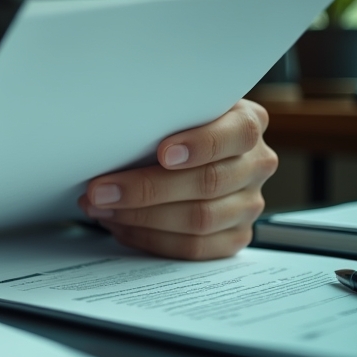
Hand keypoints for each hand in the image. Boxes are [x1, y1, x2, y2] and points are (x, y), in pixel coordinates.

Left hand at [78, 99, 277, 259]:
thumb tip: (112, 134)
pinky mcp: (235, 236)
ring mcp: (248, 204)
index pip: (238, 134)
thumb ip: (160, 116)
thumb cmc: (172, 126)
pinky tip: (121, 225)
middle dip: (146, 189)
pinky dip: (150, 238)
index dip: (201, 145)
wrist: (185, 149)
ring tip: (101, 207)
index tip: (163, 153)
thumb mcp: (172, 109)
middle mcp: (256, 164)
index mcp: (248, 124)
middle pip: (208, 182)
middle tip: (100, 190)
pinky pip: (193, 247)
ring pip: (199, 219)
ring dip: (141, 217)